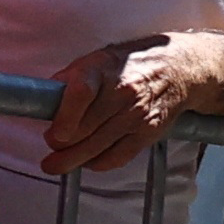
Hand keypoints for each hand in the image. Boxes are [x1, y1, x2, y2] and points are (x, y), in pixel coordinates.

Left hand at [39, 35, 199, 175]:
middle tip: (51, 147)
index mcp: (103, 69)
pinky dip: (98, 163)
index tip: (53, 134)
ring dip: (72, 160)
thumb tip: (44, 98)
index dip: (64, 118)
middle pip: (84, 129)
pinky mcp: (148, 132)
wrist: (179, 69)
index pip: (80, 93)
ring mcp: (137, 114)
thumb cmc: (133, 64)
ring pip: (98, 147)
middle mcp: (122, 92)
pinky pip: (118, 156)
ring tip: (56, 165)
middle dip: (61, 145)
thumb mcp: (99, 59)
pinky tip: (87, 162)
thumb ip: (70, 78)